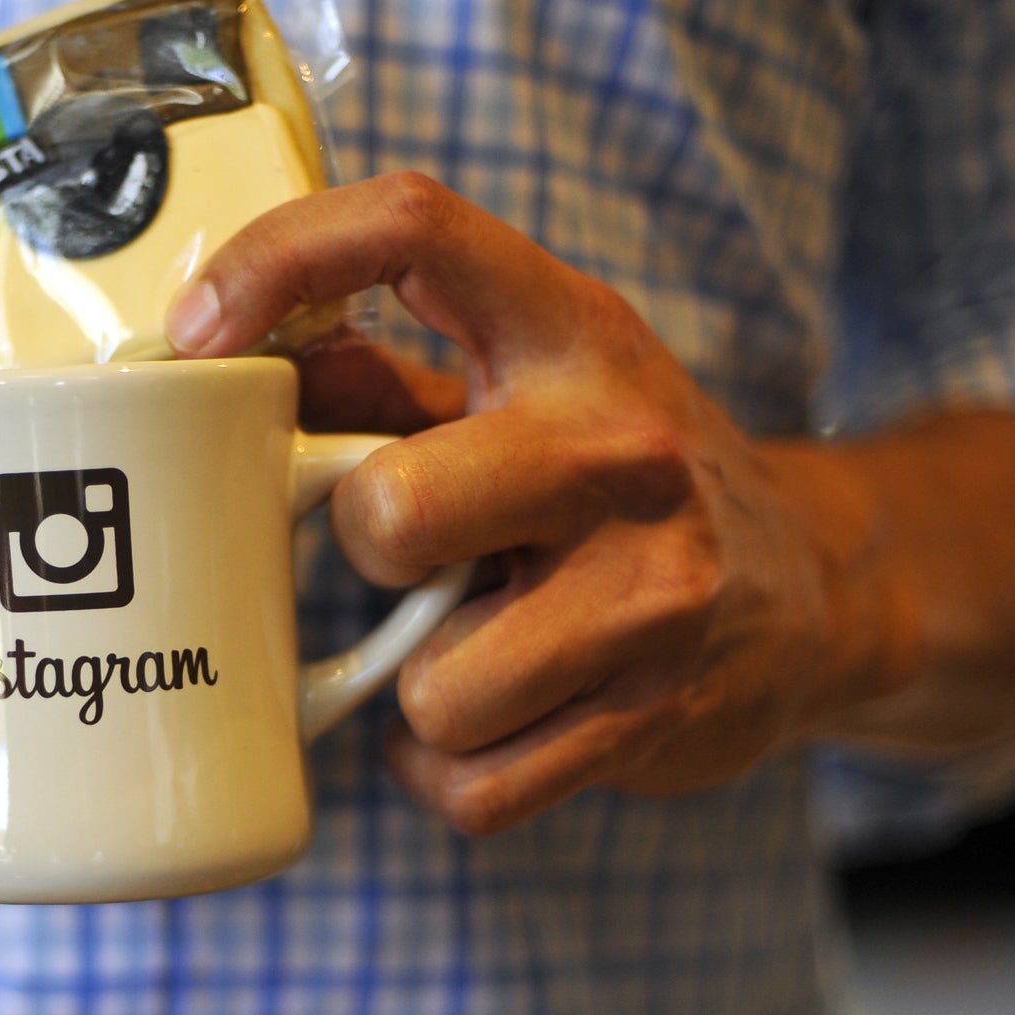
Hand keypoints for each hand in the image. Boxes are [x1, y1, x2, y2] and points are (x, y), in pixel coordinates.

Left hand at [168, 172, 915, 834]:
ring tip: (476, 646)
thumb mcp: (526, 393)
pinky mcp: (657, 714)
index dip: (283, 258)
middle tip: (417, 557)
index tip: (200, 334)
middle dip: (370, 553)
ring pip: (433, 688)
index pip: (413, 228)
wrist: (814, 591)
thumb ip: (384, 382)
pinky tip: (493, 725)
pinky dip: (453, 772)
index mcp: (568, 331)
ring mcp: (653, 589)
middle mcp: (620, 447)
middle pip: (391, 510)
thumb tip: (241, 368)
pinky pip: (472, 786)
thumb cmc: (617, 484)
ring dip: (423, 688)